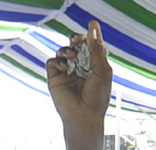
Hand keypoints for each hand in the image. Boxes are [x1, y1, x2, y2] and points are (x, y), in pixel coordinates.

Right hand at [46, 24, 112, 149]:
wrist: (84, 117)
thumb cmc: (97, 97)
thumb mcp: (102, 71)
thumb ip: (97, 50)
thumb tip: (92, 29)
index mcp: (93, 65)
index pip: (90, 45)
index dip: (90, 35)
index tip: (91, 26)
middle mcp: (80, 67)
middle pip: (75, 45)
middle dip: (76, 39)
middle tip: (78, 39)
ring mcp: (67, 72)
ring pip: (63, 51)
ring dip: (66, 50)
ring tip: (72, 56)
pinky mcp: (55, 78)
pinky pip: (52, 62)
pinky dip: (57, 61)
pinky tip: (65, 67)